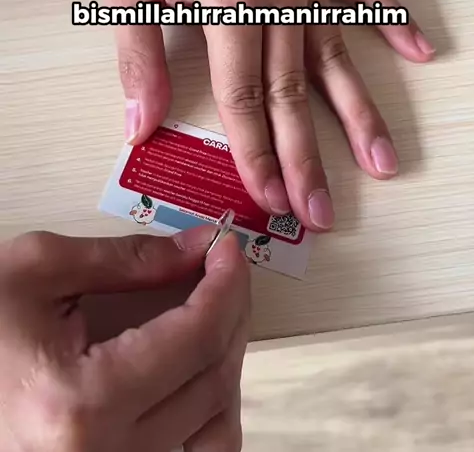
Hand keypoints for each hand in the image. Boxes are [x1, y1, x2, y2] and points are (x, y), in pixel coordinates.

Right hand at [0, 227, 248, 451]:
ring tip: (214, 316)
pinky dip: (210, 414)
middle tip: (226, 270)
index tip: (229, 249)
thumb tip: (195, 248)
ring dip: (227, 364)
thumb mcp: (36, 273)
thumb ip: (125, 260)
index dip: (226, 285)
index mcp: (80, 405)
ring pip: (217, 430)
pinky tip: (198, 372)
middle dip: (232, 313)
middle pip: (212, 380)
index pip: (194, 338)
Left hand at [104, 0, 435, 230]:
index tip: (269, 201)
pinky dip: (389, 17)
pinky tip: (418, 49)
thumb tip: (140, 129)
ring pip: (334, 53)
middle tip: (321, 213)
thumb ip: (138, 60)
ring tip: (382, 161)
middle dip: (306, 158)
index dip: (255, 155)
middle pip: (294, 90)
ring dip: (358, 112)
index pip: (243, 98)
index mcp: (226, 0)